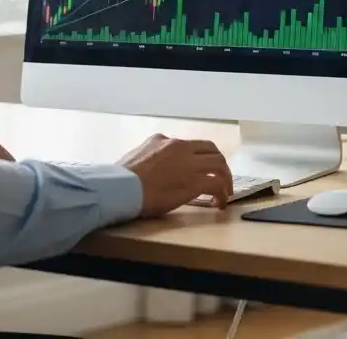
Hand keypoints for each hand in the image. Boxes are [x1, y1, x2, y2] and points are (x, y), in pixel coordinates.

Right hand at [119, 133, 233, 216]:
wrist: (121, 188)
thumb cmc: (121, 178)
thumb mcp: (136, 155)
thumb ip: (150, 155)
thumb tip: (152, 164)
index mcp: (165, 141)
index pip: (190, 145)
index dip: (199, 158)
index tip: (200, 170)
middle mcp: (181, 147)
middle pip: (211, 150)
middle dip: (219, 164)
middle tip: (220, 178)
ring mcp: (189, 164)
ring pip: (219, 165)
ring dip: (225, 179)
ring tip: (225, 192)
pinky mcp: (194, 182)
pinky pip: (217, 184)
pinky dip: (222, 194)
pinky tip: (220, 203)